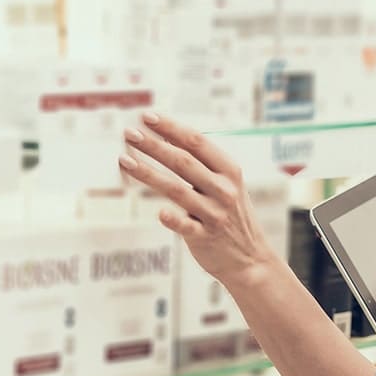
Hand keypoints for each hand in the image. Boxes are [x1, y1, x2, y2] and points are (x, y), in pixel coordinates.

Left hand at [119, 113, 276, 282]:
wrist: (250, 258)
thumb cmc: (232, 215)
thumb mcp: (227, 185)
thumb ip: (202, 165)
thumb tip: (166, 138)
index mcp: (229, 171)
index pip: (197, 142)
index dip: (171, 128)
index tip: (147, 116)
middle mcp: (223, 189)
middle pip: (183, 161)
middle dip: (154, 145)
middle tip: (129, 133)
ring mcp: (215, 214)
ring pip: (176, 189)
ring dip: (148, 173)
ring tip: (124, 159)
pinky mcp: (205, 237)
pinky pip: (186, 226)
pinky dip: (173, 218)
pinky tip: (159, 212)